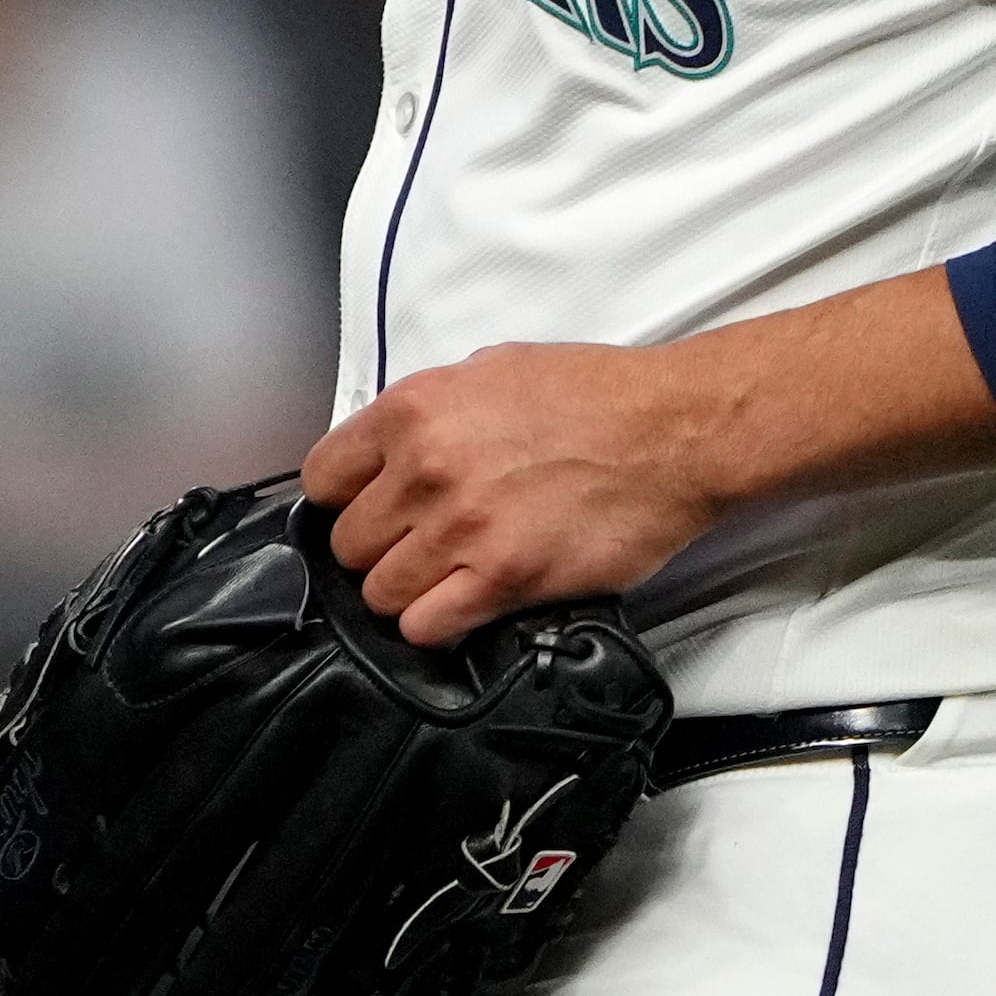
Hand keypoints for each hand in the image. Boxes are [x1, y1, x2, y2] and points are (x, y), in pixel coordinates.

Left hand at [303, 343, 731, 646]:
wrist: (674, 432)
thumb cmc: (599, 397)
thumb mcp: (493, 370)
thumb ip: (432, 411)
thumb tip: (395, 447)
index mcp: (416, 409)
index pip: (322, 477)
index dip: (342, 501)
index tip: (363, 511)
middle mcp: (427, 468)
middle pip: (348, 543)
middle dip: (377, 549)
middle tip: (416, 546)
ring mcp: (461, 527)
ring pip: (379, 592)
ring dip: (407, 591)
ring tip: (445, 578)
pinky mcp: (502, 578)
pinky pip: (424, 626)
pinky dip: (436, 625)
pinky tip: (464, 604)